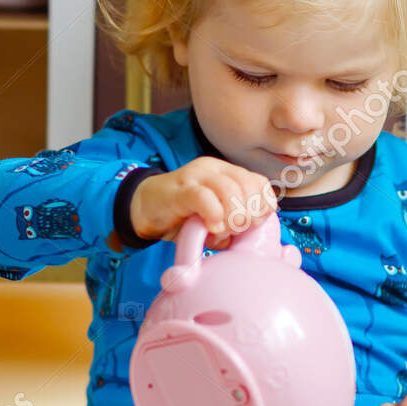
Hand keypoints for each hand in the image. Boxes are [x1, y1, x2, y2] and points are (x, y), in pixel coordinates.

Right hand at [129, 155, 278, 248]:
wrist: (143, 208)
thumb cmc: (182, 215)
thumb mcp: (213, 219)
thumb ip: (232, 224)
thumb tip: (246, 235)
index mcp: (226, 173)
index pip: (259, 183)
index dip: (263, 206)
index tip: (254, 224)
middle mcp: (213, 169)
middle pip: (248, 186)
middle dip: (249, 213)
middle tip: (236, 230)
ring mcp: (195, 177)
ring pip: (229, 190)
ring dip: (233, 216)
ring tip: (223, 230)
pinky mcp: (179, 190)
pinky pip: (204, 198)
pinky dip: (214, 215)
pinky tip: (212, 227)